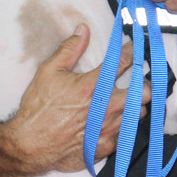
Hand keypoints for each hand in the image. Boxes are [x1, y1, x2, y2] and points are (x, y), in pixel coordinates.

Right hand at [3, 24, 148, 173]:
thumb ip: (69, 50)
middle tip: (139, 82)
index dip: (132, 52)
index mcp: (93, 86)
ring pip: (139, 115)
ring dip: (136, 106)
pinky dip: (125, 127)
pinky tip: (116, 123)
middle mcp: (106, 107)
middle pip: (143, 93)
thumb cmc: (39, 108)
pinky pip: (126, 135)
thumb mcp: (48, 72)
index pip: (123, 62)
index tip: (135, 48)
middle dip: (145, 85)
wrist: (31, 144)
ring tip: (129, 103)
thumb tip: (83, 30)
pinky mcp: (106, 146)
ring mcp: (108, 128)